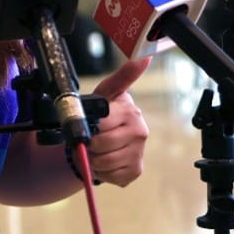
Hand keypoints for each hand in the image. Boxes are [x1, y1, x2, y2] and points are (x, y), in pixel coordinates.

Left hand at [83, 58, 150, 186]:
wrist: (105, 136)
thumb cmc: (103, 112)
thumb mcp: (105, 93)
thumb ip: (121, 77)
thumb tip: (145, 57)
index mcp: (130, 111)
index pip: (101, 124)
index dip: (89, 128)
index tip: (90, 125)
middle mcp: (140, 131)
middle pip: (101, 145)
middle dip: (89, 145)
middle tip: (88, 140)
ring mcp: (139, 152)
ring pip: (104, 162)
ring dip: (92, 159)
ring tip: (94, 150)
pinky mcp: (136, 170)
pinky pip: (110, 176)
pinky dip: (102, 172)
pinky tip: (104, 160)